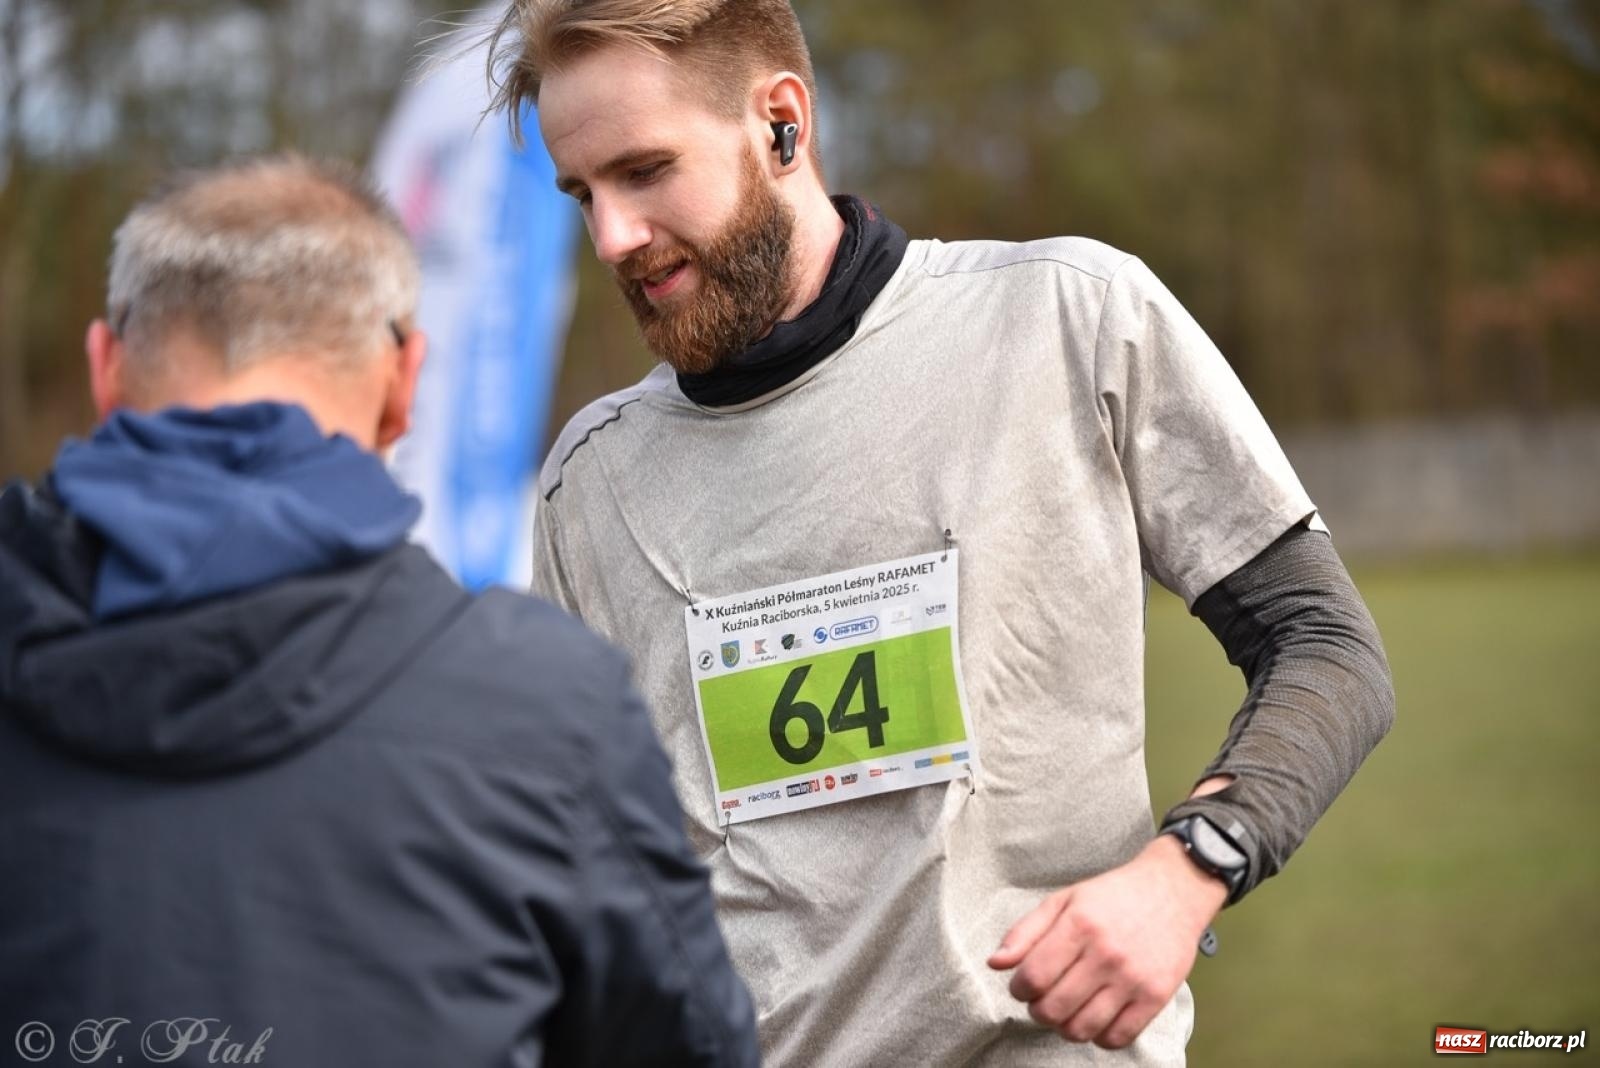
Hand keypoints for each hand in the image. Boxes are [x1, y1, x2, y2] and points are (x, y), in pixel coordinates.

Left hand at [986, 835, 1227, 1048]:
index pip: (1033, 977)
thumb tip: (995, 963)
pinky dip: (1098, 1036)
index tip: (1023, 985)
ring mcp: (1133, 978)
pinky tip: (1095, 1017)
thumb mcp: (1064, 900)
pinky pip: (1118, 1038)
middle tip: (1043, 999)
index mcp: (1079, 925)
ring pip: (1082, 1029)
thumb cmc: (1113, 896)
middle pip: (1053, 1009)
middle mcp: (1106, 954)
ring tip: (1067, 1010)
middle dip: (1038, 1011)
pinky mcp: (1156, 996)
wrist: (1173, 891)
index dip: (1018, 989)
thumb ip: (1025, 931)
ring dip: (1064, 1027)